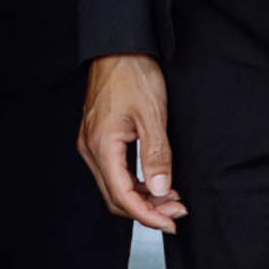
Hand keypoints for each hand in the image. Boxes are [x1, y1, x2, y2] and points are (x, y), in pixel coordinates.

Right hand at [79, 54, 183, 230]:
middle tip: (177, 212)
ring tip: (172, 198)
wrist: (118, 47)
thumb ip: (157, 155)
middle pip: (116, 197)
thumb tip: (161, 190)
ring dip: (143, 198)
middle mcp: (91, 149)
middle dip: (148, 210)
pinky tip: (157, 182)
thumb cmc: (133, 74)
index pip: (123, 195)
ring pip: (115, 186)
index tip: (171, 221)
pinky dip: (136, 183)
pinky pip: (115, 172)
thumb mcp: (152, 115)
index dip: (147, 215)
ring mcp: (92, 144)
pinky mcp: (98, 138)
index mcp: (102, 145)